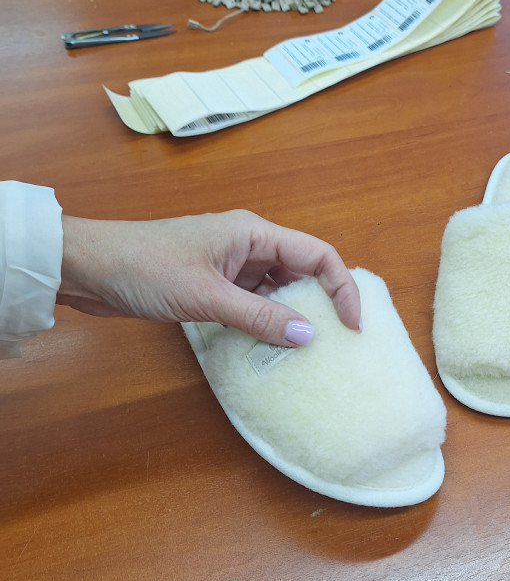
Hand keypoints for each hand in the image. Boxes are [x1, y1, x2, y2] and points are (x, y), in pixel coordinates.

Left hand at [56, 210, 361, 345]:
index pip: (317, 254)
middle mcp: (248, 243)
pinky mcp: (212, 282)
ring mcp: (230, 263)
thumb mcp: (206, 297)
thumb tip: (308, 336)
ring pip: (278, 288)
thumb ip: (259, 316)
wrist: (87, 267)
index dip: (342, 288)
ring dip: (292, 315)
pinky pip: (253, 300)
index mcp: (253, 232)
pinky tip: (269, 344)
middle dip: (322, 303)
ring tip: (305, 349)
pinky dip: (265, 320)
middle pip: (303, 270)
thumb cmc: (144, 268)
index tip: (351, 325)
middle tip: (334, 341)